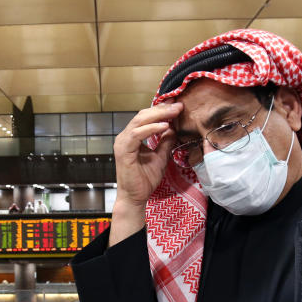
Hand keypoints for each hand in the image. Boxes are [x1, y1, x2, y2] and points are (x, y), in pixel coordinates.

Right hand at [108, 102, 182, 245]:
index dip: (162, 109)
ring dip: (159, 115)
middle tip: (179, 104)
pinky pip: (137, 134)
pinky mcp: (123, 151)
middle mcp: (125, 137)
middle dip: (162, 109)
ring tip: (175, 112)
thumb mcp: (161, 157)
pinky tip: (164, 126)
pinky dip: (151, 129)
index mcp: (132, 137)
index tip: (178, 104)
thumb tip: (173, 128)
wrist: (135, 197)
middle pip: (143, 115)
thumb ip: (165, 142)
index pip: (147, 117)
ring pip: (140, 121)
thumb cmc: (144, 179)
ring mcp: (122, 143)